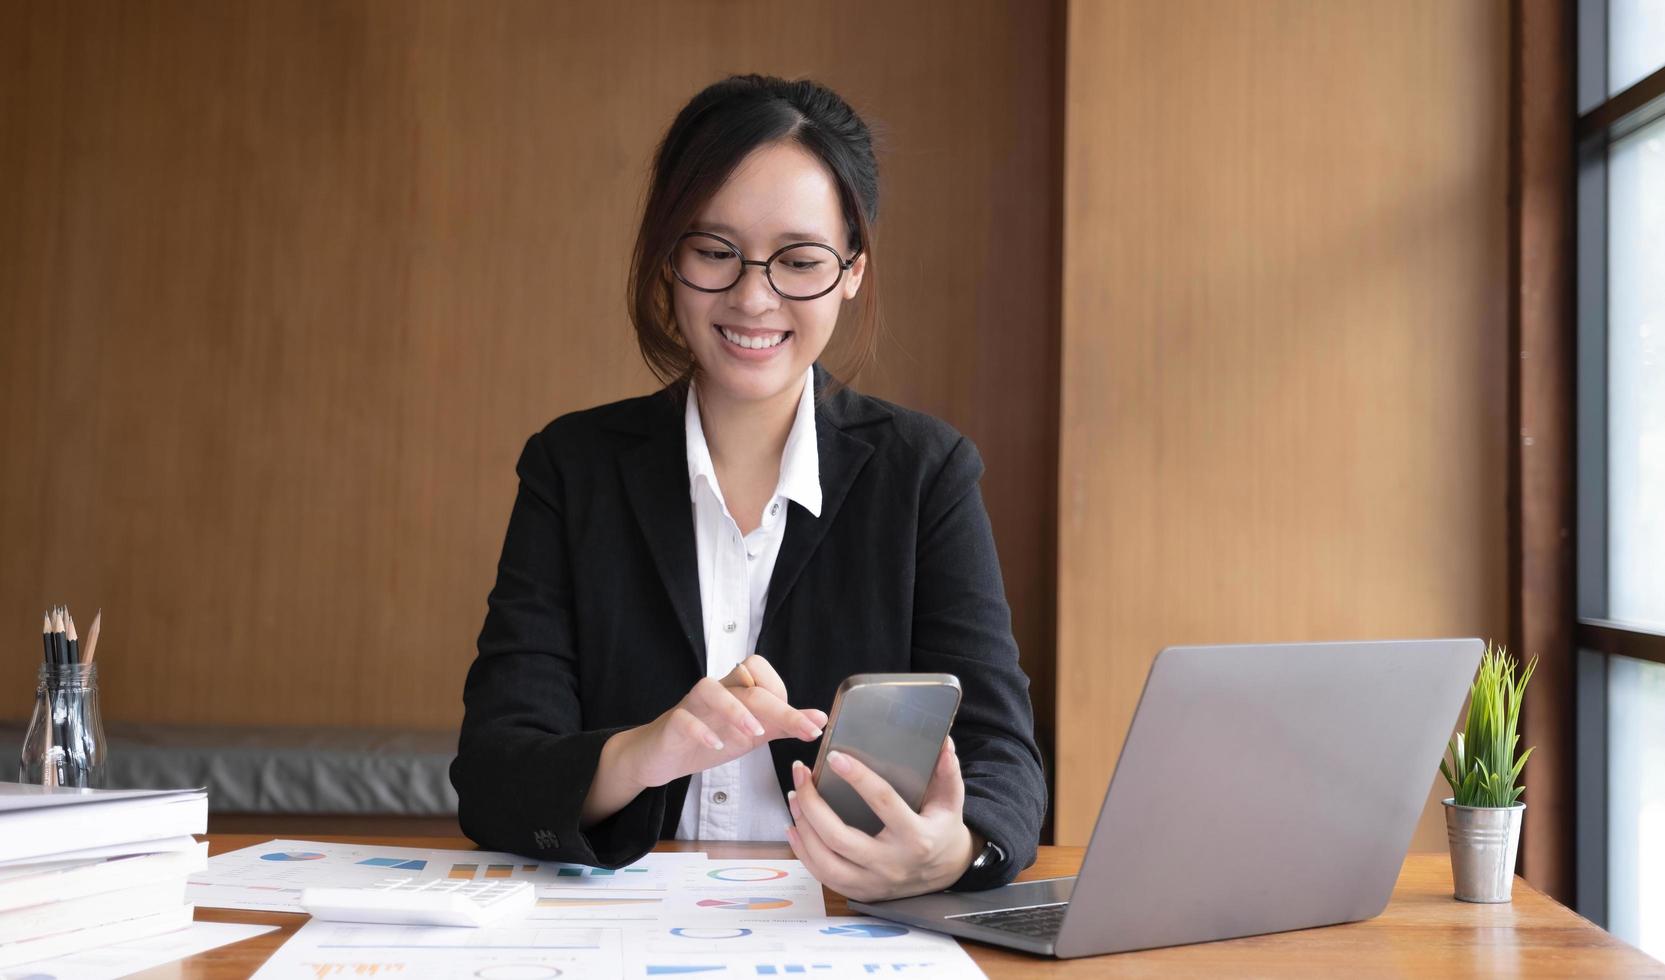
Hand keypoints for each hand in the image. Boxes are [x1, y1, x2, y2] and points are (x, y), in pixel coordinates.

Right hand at [617, 655, 827, 789]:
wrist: (661, 756)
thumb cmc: (709, 738)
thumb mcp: (752, 734)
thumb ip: (783, 725)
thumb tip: (820, 718)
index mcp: (736, 691)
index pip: (762, 673)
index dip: (786, 694)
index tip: (811, 724)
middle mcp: (716, 692)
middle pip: (748, 685)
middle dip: (780, 708)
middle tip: (806, 730)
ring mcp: (692, 705)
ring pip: (710, 688)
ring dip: (736, 709)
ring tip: (756, 734)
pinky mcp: (672, 724)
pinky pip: (683, 719)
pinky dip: (700, 730)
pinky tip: (716, 746)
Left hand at [784, 736, 978, 901]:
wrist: (947, 872)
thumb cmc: (943, 829)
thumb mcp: (951, 800)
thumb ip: (947, 772)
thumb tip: (944, 742)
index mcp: (916, 837)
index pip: (883, 803)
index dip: (858, 778)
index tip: (835, 757)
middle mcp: (892, 863)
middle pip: (840, 838)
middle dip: (812, 804)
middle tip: (800, 774)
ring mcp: (874, 882)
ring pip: (826, 861)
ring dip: (803, 827)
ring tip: (794, 797)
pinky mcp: (861, 892)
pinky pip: (823, 876)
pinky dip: (803, 852)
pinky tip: (794, 826)